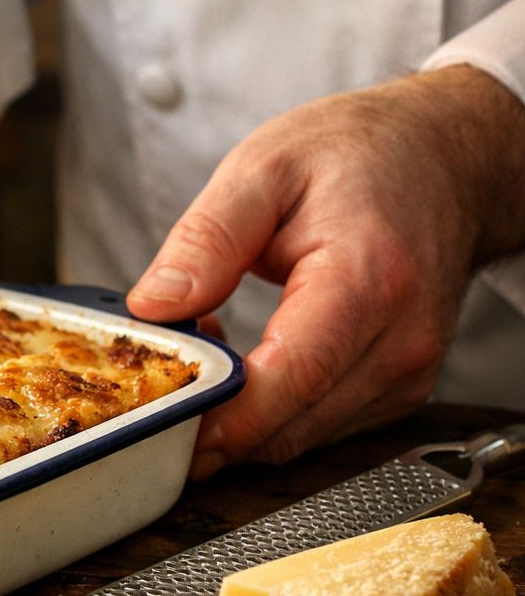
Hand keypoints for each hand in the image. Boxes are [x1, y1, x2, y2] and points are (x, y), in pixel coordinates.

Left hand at [127, 65, 524, 476]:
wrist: (447, 159)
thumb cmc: (357, 156)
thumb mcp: (263, 168)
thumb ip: (206, 240)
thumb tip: (154, 306)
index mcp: (367, 282)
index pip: (291, 379)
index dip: (218, 418)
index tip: (156, 423)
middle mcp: (400, 342)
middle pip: (289, 426)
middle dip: (208, 422)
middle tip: (149, 383)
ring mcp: (407, 375)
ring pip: (297, 439)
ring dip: (235, 417)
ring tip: (204, 349)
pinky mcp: (400, 391)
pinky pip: (316, 428)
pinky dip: (268, 411)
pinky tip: (245, 363)